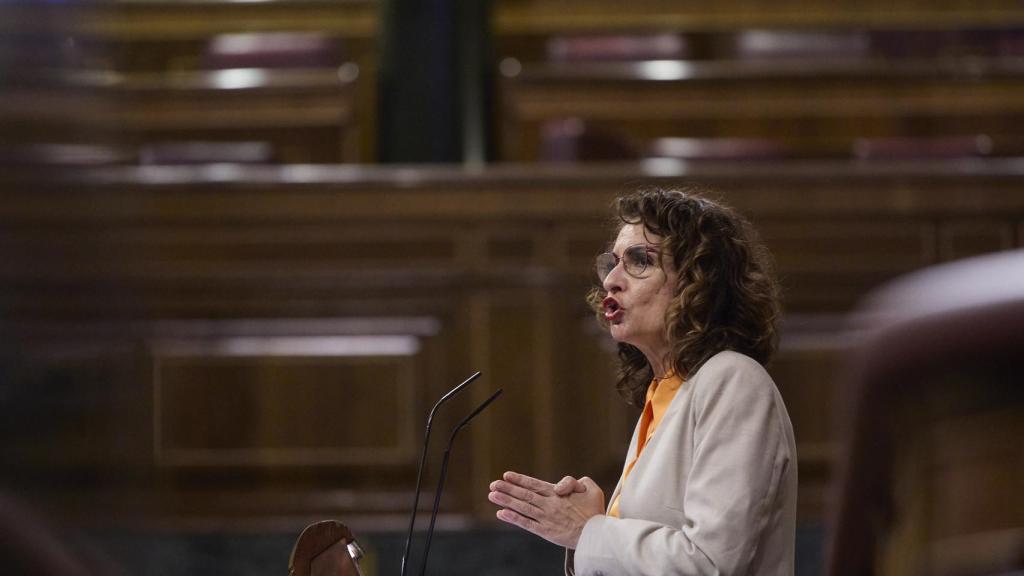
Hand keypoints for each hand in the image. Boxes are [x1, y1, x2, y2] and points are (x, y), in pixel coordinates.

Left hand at [488, 471, 604, 548]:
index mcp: (559, 494)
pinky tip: (501, 513)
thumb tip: (560, 485)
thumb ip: (575, 482)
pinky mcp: (546, 532)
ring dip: (506, 501)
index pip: (535, 484)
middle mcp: (549, 504)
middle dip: (508, 488)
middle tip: (493, 484)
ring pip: (523, 507)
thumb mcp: (591, 489)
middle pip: (525, 494)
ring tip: (492, 495)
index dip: (520, 479)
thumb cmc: (595, 511)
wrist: (597, 535)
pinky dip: (513, 518)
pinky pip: (526, 524)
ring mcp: (546, 518)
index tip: (506, 475)